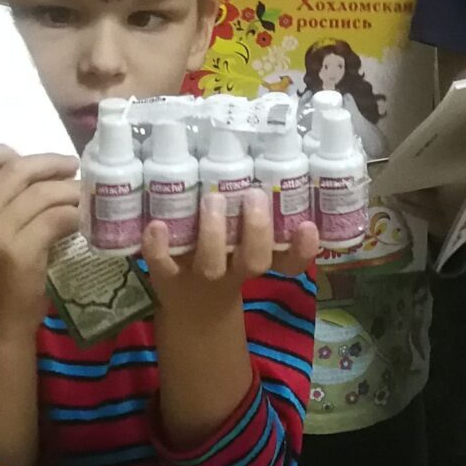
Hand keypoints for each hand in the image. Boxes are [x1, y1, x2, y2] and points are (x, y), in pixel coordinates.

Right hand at [0, 145, 80, 336]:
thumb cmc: (1, 275)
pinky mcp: (19, 252)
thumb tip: (48, 171)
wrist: (0, 322)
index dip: (7, 151)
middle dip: (51, 164)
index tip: (35, 160)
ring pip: (40, 193)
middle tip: (73, 168)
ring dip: (70, 191)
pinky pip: (55, 218)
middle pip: (17, 169)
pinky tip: (83, 222)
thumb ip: (6, 203)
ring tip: (84, 197)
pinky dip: (74, 215)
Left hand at [143, 185, 323, 320]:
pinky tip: (158, 225)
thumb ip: (254, 210)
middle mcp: (234, 268)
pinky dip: (158, 247)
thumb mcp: (244, 242)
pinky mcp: (167, 277)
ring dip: (213, 233)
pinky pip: (162, 265)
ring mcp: (200, 275)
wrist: (190, 308)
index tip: (308, 225)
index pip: (291, 261)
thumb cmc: (225, 257)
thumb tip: (261, 157)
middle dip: (256, 229)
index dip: (303, 248)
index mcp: (258, 257)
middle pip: (255, 259)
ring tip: (213, 200)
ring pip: (212, 263)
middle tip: (254, 195)